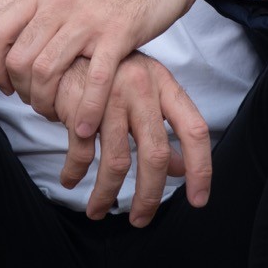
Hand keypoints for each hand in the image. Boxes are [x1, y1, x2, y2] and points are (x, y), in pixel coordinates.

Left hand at [0, 0, 205, 134]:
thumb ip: (43, 13)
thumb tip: (18, 44)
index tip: (6, 86)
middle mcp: (59, 3)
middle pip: (19, 60)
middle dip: (23, 93)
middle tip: (38, 103)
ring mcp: (88, 18)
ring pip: (46, 71)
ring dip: (47, 104)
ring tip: (59, 116)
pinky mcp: (118, 34)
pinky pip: (94, 79)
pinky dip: (86, 108)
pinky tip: (85, 125)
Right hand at [54, 52, 210, 227]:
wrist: (66, 48)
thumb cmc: (111, 74)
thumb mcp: (145, 93)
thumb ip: (164, 128)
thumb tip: (182, 169)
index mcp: (163, 84)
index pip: (194, 129)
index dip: (201, 168)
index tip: (198, 200)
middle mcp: (141, 87)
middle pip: (155, 155)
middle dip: (149, 196)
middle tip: (141, 219)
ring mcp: (111, 95)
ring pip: (117, 162)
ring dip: (107, 195)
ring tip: (98, 211)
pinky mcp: (81, 104)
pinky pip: (82, 152)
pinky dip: (75, 173)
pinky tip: (71, 179)